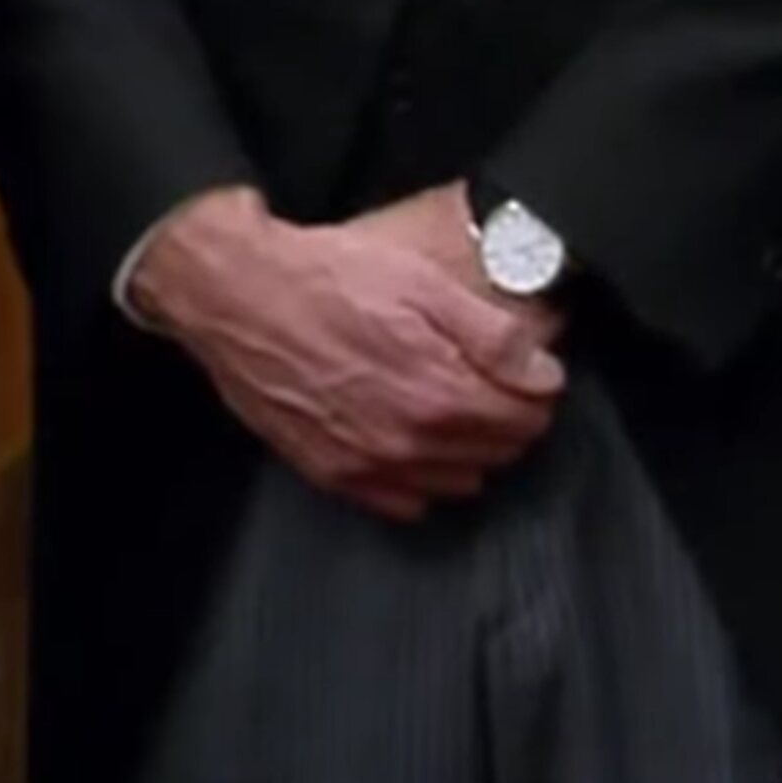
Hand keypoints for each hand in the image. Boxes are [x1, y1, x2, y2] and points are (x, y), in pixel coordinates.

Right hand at [130, 188, 564, 521]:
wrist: (237, 297)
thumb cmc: (328, 280)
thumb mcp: (425, 285)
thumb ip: (494, 337)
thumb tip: (543, 374)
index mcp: (439, 396)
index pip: (526, 419)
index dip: (537, 394)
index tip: (531, 374)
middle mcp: (407, 444)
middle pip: (496, 452)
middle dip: (509, 420)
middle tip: (497, 385)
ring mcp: (367, 465)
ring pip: (456, 482)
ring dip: (470, 452)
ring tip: (457, 410)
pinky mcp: (332, 474)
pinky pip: (403, 502)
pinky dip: (422, 480)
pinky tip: (416, 444)